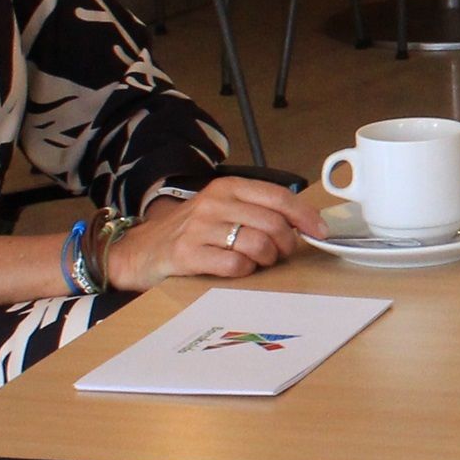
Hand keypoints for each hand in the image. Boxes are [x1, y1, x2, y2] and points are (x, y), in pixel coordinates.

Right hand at [106, 175, 324, 289]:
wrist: (139, 251)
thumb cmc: (190, 232)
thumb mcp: (222, 210)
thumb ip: (257, 210)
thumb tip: (302, 224)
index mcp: (228, 188)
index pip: (279, 197)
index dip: (305, 216)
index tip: (320, 232)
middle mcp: (214, 203)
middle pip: (273, 224)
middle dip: (286, 244)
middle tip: (280, 254)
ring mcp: (199, 228)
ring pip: (257, 244)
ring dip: (266, 259)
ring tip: (257, 262)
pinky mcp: (187, 254)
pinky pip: (234, 265)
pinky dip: (244, 272)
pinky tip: (236, 270)